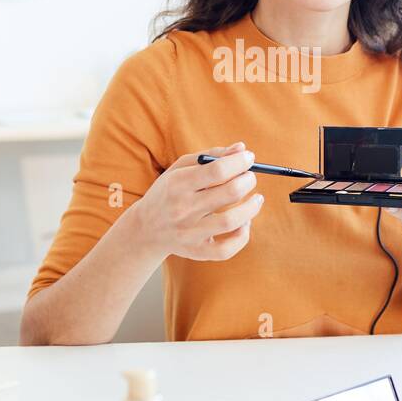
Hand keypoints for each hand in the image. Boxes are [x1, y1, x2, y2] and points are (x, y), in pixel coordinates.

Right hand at [130, 141, 263, 261]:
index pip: (217, 170)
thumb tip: (241, 149)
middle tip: (250, 177)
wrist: (145, 229)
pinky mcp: (196, 251)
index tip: (249, 157)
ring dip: (252, 208)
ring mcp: (189, 233)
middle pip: (229, 193)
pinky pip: (226, 250)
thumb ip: (212, 156)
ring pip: (231, 222)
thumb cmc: (169, 192)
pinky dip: (242, 236)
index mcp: (177, 184)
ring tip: (256, 199)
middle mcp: (182, 209)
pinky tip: (244, 223)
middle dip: (248, 181)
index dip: (239, 162)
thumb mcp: (181, 168)